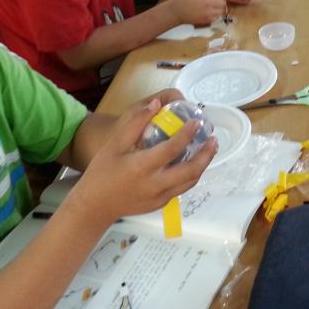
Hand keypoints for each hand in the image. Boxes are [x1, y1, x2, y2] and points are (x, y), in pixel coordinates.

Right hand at [71, 97, 215, 222]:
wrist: (95, 205)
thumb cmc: (103, 171)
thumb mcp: (115, 144)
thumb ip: (136, 123)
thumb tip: (156, 104)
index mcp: (143, 166)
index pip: (173, 149)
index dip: (187, 134)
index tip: (197, 122)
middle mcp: (156, 184)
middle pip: (191, 170)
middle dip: (206, 154)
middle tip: (213, 139)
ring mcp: (160, 197)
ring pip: (190, 182)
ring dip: (203, 165)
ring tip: (209, 150)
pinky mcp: (160, 204)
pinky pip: (181, 189)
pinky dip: (191, 175)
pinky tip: (193, 164)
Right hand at [168, 0, 229, 24]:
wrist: (176, 10)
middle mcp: (209, 2)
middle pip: (223, 3)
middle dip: (221, 2)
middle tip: (214, 2)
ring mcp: (209, 12)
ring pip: (221, 11)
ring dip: (218, 9)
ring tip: (210, 8)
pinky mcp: (207, 20)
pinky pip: (216, 17)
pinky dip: (214, 15)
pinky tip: (206, 13)